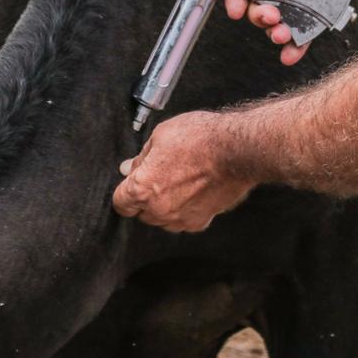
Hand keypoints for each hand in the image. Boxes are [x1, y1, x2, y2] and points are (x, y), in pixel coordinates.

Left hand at [112, 112, 254, 232]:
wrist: (237, 150)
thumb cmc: (200, 139)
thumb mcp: (161, 135)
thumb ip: (141, 157)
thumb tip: (129, 167)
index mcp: (143, 189)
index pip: (120, 203)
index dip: (125, 190)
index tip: (132, 182)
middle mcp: (159, 210)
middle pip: (141, 212)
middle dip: (145, 196)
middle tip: (160, 173)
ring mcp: (181, 218)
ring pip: (162, 219)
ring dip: (164, 205)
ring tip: (179, 180)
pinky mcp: (201, 221)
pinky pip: (183, 220)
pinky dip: (185, 209)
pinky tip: (193, 190)